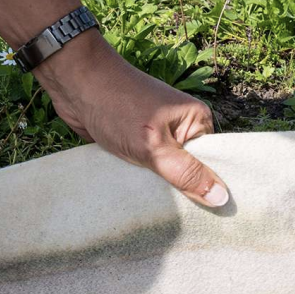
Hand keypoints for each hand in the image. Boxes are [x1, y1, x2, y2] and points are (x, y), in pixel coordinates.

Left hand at [34, 33, 229, 207]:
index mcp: (197, 121)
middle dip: (179, 188)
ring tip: (152, 202)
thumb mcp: (154, 147)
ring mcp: (158, 133)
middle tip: (173, 211)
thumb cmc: (116, 106)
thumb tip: (222, 199)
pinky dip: (140, 177)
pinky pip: (147, 167)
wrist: (72, 80)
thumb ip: (186, 174)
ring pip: (165, 170)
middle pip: (189, 170)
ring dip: (156, 184)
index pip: (213, 163)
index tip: (204, 212)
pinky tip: (137, 191)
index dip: (209, 187)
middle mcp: (181, 126)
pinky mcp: (137, 140)